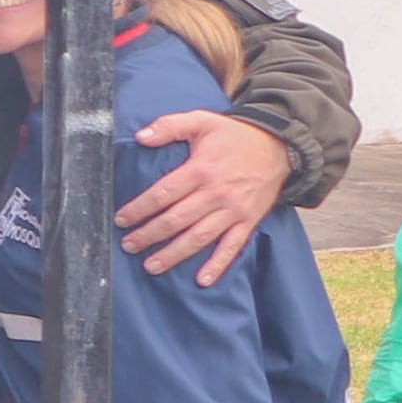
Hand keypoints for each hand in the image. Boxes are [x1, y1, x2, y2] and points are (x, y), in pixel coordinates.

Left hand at [117, 111, 291, 286]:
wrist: (280, 145)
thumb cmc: (235, 135)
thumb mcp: (201, 121)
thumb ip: (169, 126)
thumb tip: (141, 137)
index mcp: (201, 170)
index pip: (163, 194)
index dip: (140, 209)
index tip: (121, 220)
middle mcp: (216, 193)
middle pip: (177, 220)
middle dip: (150, 235)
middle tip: (128, 246)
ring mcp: (234, 210)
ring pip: (199, 237)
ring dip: (174, 254)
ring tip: (151, 266)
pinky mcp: (248, 221)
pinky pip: (232, 246)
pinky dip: (218, 265)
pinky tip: (202, 280)